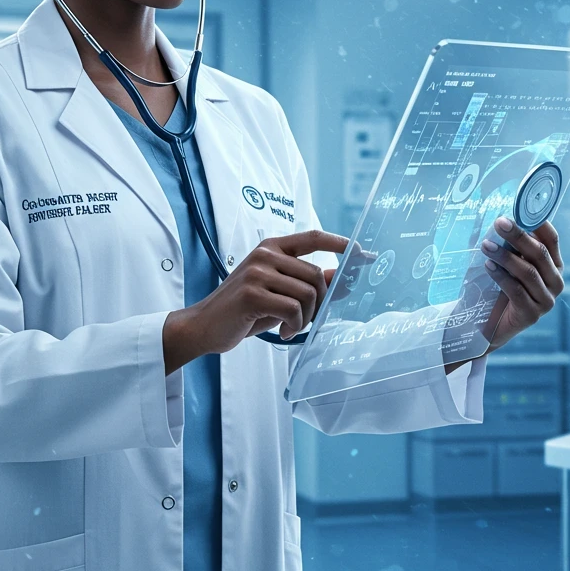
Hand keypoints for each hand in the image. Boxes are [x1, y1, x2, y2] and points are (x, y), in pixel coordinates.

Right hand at [163, 229, 348, 371]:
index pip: (314, 237)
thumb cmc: (245, 310)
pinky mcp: (251, 294)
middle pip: (316, 275)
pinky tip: (284, 332)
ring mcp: (257, 272)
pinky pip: (293, 309)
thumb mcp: (280, 292)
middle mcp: (264, 254)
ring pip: (307, 294)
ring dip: (306, 318)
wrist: (205, 326)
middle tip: (305, 320)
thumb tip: (345, 279)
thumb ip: (309, 283)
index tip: (364, 253)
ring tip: (292, 327)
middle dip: (319, 304)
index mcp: (272, 247)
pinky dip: (295, 326)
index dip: (341, 244)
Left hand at [479, 217, 564, 352]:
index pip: (551, 240)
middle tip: (499, 222)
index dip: (537, 223)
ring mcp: (546, 300)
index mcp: (554, 265)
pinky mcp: (531, 315)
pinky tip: (488, 265)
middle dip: (518, 236)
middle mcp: (555, 282)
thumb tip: (501, 218)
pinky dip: (501, 276)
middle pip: (540, 254)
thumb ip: (511, 245)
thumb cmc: (498, 287)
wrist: (487, 324)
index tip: (518, 210)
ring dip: (506, 256)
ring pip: (528, 272)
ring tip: (486, 245)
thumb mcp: (508, 263)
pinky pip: (516, 291)